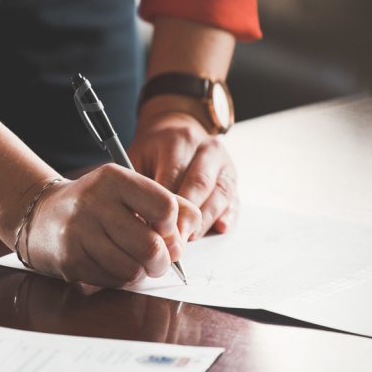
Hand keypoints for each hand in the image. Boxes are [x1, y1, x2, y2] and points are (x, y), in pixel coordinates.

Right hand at [23, 165, 201, 286]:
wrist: (42, 215)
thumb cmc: (97, 204)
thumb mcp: (130, 190)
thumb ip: (169, 204)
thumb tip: (189, 233)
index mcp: (114, 179)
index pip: (165, 207)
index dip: (173, 227)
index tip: (165, 231)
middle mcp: (94, 202)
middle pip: (152, 246)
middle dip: (162, 261)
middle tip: (158, 259)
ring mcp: (79, 233)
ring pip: (133, 270)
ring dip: (141, 272)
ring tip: (134, 262)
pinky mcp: (70, 260)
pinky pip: (113, 281)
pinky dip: (121, 279)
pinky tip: (112, 265)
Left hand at [129, 105, 238, 236]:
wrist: (177, 130)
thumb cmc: (153, 152)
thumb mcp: (138, 157)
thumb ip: (137, 184)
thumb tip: (136, 219)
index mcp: (180, 140)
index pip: (173, 175)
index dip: (164, 205)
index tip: (154, 228)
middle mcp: (207, 148)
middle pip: (200, 185)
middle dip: (186, 216)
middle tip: (173, 240)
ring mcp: (224, 163)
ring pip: (220, 194)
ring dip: (205, 220)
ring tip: (189, 239)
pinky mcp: (233, 179)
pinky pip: (235, 200)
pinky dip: (228, 216)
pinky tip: (219, 228)